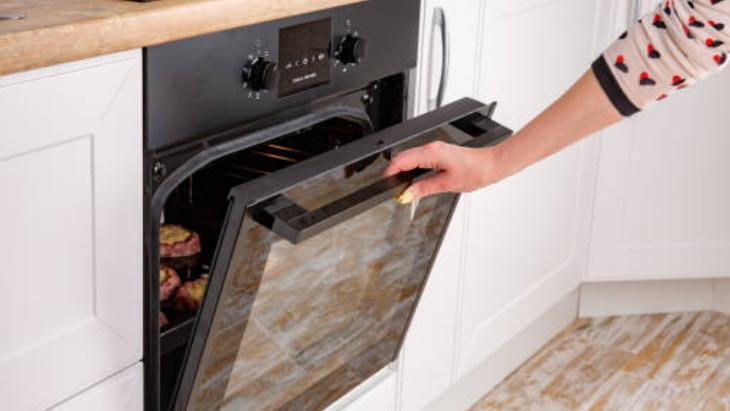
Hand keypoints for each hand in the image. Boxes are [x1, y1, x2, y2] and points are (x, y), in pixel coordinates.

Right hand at [383, 140, 502, 202]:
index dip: (390, 172)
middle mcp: (432, 148)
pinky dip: (412, 167)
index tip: (386, 184)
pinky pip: (419, 157)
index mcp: (431, 153)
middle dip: (394, 171)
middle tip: (391, 188)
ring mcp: (435, 149)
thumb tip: (407, 195)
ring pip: (410, 156)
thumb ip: (423, 189)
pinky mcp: (439, 152)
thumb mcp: (446, 184)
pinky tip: (413, 178)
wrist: (492, 165)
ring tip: (400, 185)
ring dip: (403, 169)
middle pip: (403, 157)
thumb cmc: (475, 171)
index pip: (402, 160)